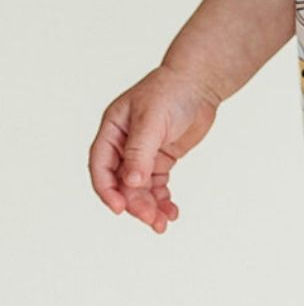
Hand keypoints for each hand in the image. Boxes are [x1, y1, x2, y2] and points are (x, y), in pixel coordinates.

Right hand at [88, 61, 220, 233]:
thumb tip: (132, 183)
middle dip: (135, 203)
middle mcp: (124, 144)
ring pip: (139, 188)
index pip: (101, 166)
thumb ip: (140, 151)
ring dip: (149, 207)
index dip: (107, 189)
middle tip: (151, 220)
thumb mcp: (152, 119)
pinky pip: (157, 185)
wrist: (201, 82)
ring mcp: (143, 153)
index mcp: (113, 131)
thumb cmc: (172, 91)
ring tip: (163, 223)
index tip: (120, 208)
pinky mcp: (161, 158)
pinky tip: (172, 211)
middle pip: (122, 183)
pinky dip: (162, 200)